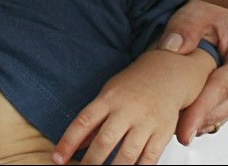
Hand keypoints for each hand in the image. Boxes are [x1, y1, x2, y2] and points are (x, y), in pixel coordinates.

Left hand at [53, 49, 216, 165]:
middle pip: (105, 141)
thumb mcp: (109, 95)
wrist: (170, 71)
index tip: (57, 159)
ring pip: (127, 154)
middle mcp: (128, 109)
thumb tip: (73, 148)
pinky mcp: (163, 131)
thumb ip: (92, 122)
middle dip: (90, 163)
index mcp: (110, 98)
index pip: (84, 121)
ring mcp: (147, 121)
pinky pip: (149, 158)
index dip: (68, 142)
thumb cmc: (134, 85)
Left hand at [157, 0, 227, 143]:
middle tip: (159, 115)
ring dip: (192, 114)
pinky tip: (178, 101)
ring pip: (215, 117)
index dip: (200, 110)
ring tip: (167, 102)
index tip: (182, 132)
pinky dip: (195, 113)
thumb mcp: (201, 9)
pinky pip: (213, 116)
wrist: (227, 12)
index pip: (223, 88)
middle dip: (191, 114)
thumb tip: (173, 46)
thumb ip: (186, 26)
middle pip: (219, 109)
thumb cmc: (218, 8)